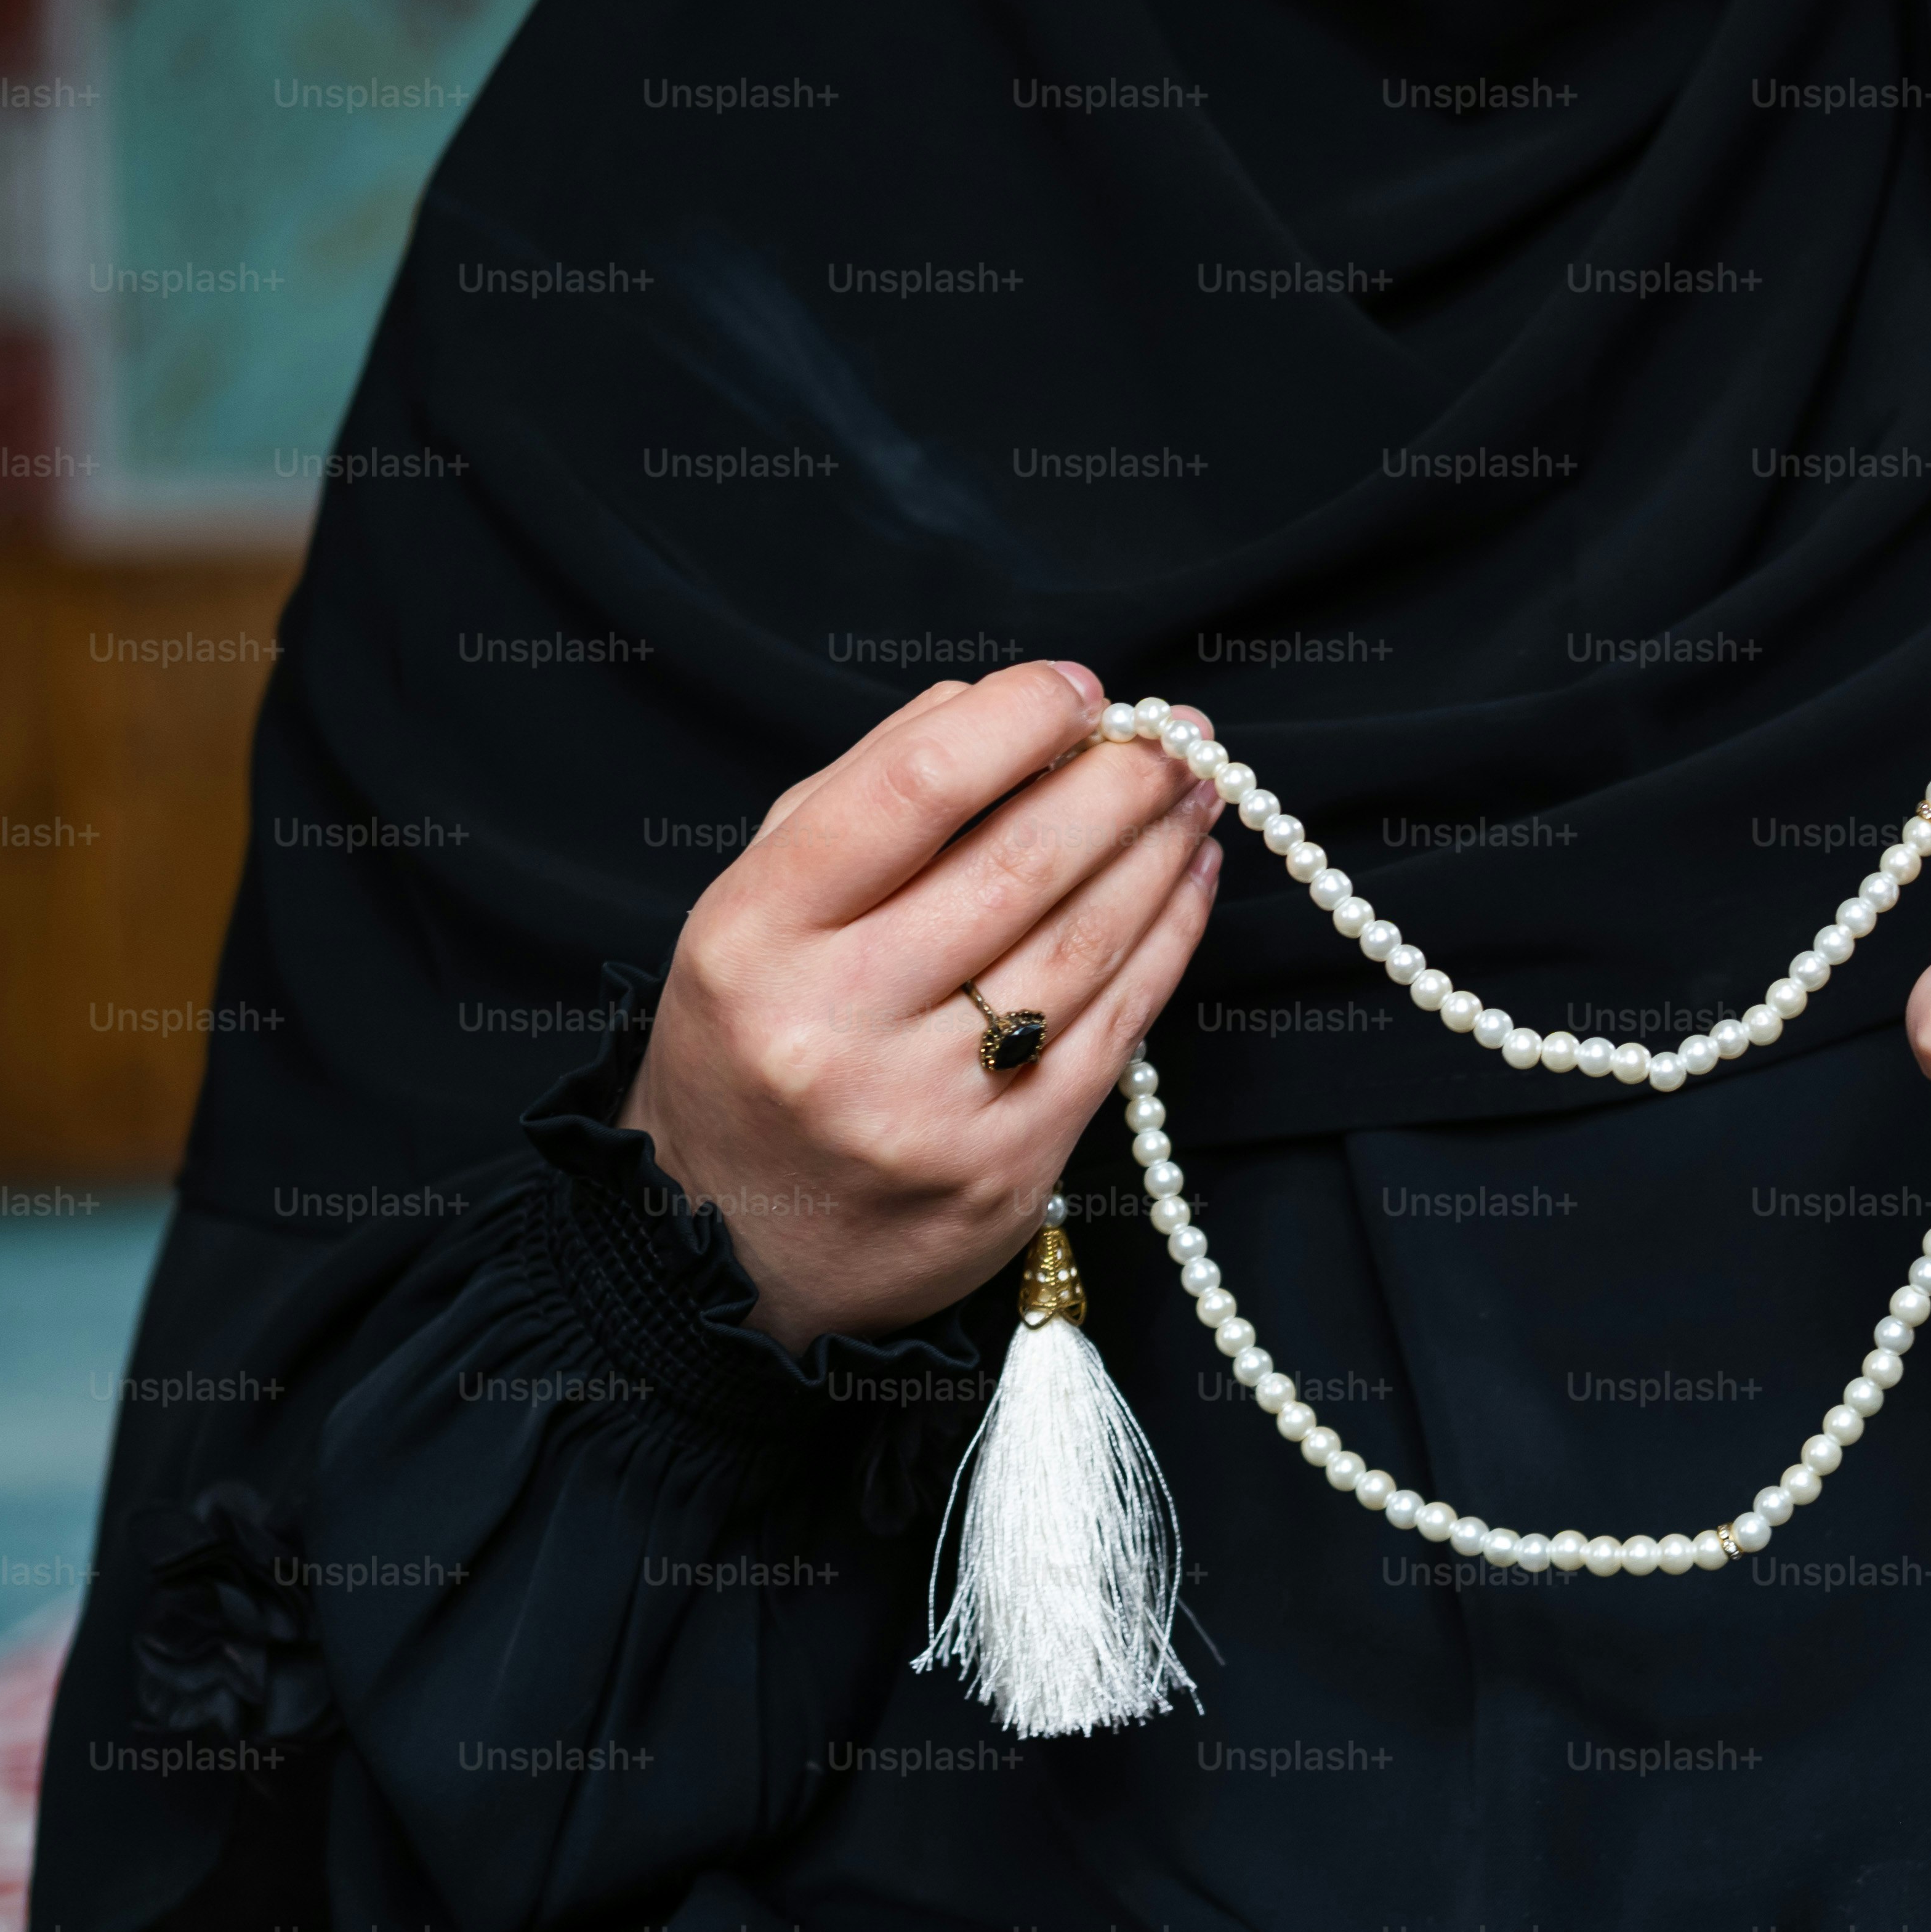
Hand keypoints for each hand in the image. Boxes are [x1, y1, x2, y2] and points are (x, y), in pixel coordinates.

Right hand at [620, 658, 1225, 1349]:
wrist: (732, 1243)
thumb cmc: (755, 1043)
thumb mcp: (758, 907)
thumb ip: (862, 793)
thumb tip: (995, 701)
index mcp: (758, 935)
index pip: (911, 790)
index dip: (1016, 721)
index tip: (1080, 688)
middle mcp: (837, 1021)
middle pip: (1018, 863)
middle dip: (1121, 781)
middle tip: (1178, 736)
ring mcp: (927, 1105)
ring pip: (1084, 941)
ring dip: (1161, 851)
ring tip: (1198, 794)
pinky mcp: (1006, 1167)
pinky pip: (1116, 1028)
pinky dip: (1168, 940)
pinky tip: (1190, 882)